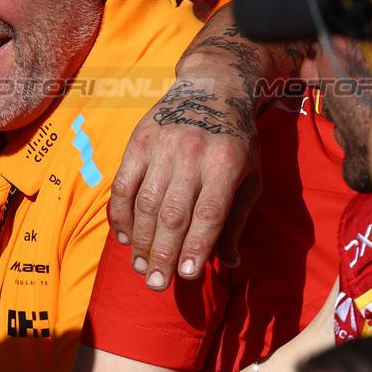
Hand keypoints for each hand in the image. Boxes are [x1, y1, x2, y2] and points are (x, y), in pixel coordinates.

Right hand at [109, 77, 260, 289]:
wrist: (212, 87)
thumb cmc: (236, 138)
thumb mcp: (251, 175)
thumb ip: (238, 219)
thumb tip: (229, 261)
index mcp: (226, 163)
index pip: (208, 214)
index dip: (195, 247)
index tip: (186, 276)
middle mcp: (193, 153)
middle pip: (173, 213)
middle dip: (163, 254)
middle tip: (156, 284)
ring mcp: (162, 145)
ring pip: (146, 202)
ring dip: (141, 240)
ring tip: (141, 267)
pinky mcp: (139, 140)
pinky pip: (123, 183)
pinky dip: (120, 213)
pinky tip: (124, 237)